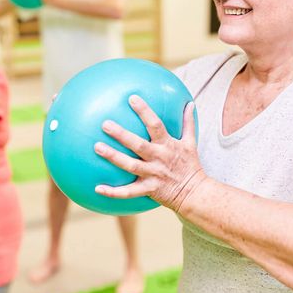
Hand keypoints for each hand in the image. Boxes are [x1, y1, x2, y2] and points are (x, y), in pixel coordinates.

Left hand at [94, 95, 206, 212]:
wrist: (195, 194)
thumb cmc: (190, 165)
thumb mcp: (191, 142)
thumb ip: (188, 122)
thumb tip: (190, 103)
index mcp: (167, 145)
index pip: (156, 125)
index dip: (145, 111)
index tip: (132, 98)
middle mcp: (159, 158)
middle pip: (138, 145)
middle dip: (121, 135)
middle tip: (105, 124)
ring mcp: (152, 174)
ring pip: (130, 166)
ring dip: (113, 157)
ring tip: (97, 147)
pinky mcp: (148, 189)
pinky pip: (129, 192)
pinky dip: (114, 192)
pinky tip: (97, 188)